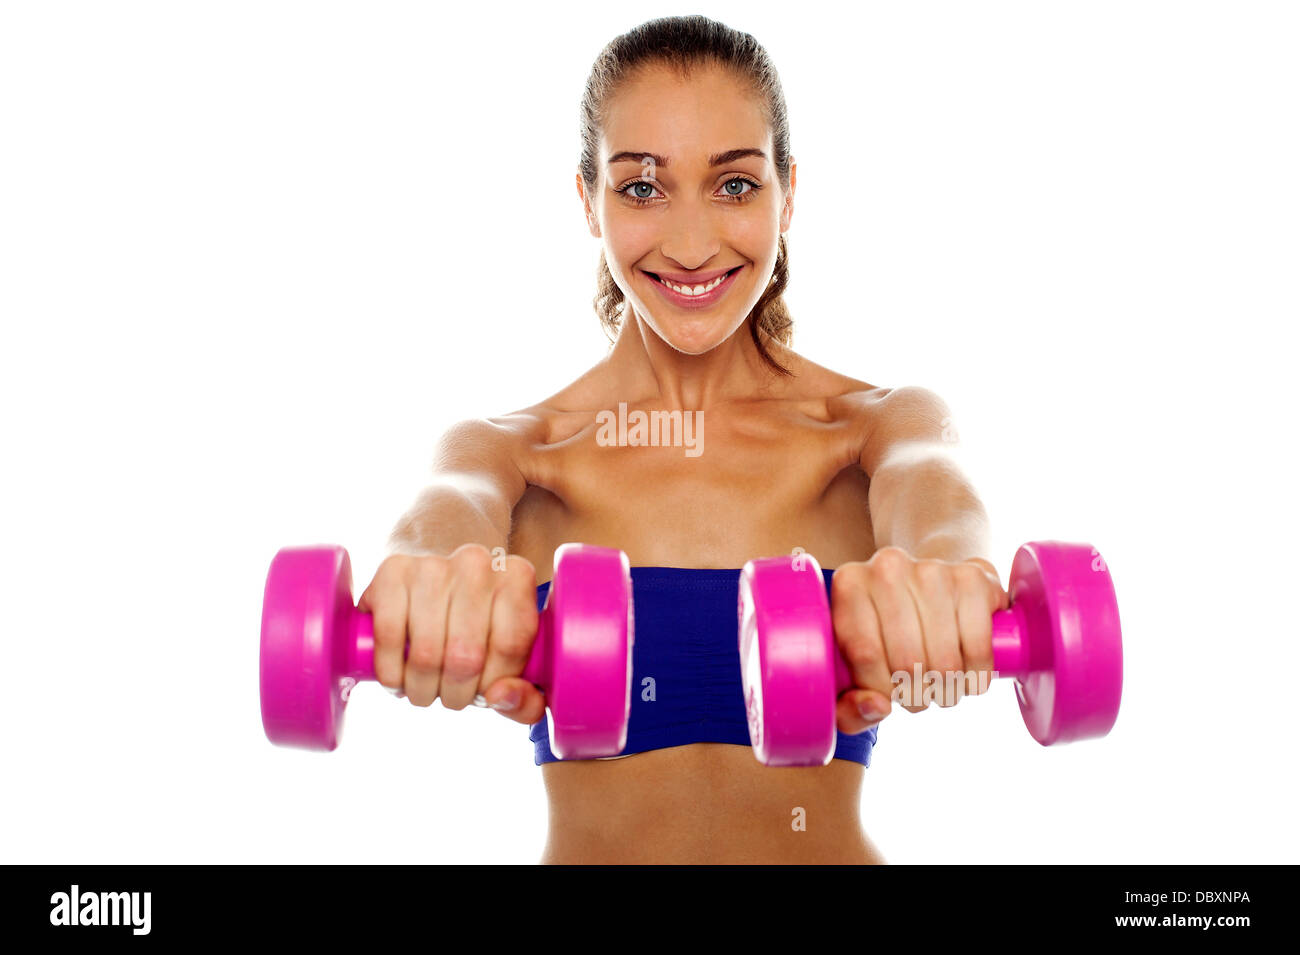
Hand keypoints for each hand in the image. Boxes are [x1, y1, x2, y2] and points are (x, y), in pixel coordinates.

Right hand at [355, 543, 546, 724]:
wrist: (429, 582)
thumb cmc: (477, 629)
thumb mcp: (511, 659)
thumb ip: (525, 697)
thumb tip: (499, 697)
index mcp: (516, 577)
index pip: (510, 646)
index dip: (493, 684)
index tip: (482, 691)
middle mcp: (477, 563)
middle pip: (466, 656)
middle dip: (456, 694)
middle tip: (450, 696)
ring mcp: (432, 564)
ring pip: (426, 654)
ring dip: (421, 689)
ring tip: (423, 689)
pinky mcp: (391, 570)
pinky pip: (389, 638)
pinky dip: (390, 673)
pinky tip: (397, 678)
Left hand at [829, 546, 1009, 733]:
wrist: (933, 588)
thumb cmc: (886, 636)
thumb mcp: (855, 671)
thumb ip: (848, 706)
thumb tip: (877, 707)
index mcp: (849, 584)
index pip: (865, 655)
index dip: (880, 690)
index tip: (888, 695)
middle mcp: (887, 568)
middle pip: (906, 662)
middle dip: (916, 695)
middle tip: (918, 692)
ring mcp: (933, 569)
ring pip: (945, 662)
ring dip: (947, 689)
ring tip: (941, 683)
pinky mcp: (974, 578)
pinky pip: (977, 649)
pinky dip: (976, 676)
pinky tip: (967, 674)